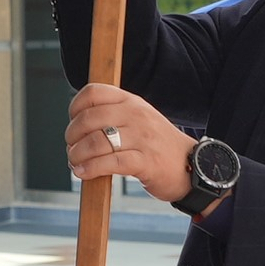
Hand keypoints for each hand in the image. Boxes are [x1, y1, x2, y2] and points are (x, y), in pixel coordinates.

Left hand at [66, 83, 197, 202]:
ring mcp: (142, 138)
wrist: (192, 166)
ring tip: (76, 164)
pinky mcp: (146, 162)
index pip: (93, 92)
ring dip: (78, 155)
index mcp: (131, 101)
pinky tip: (84, 173)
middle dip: (72, 137)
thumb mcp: (138, 119)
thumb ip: (113, 116)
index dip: (74, 108)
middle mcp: (136, 115)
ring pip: (96, 142)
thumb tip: (77, 126)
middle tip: (72, 150)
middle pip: (89, 119)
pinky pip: (110, 163)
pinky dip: (91, 169)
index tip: (73, 124)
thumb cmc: (158, 145)